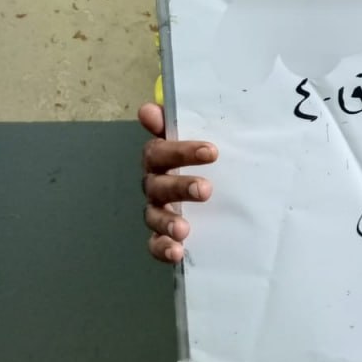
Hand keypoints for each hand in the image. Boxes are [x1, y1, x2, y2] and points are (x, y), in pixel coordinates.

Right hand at [138, 102, 217, 263]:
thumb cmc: (199, 160)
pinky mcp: (162, 236)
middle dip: (181, 187)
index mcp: (160, 160)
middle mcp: (155, 185)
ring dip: (167, 222)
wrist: (213, 194)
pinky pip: (155, 244)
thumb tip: (148, 110)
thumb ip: (174, 124)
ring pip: (154, 216)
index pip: (161, 151)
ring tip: (184, 229)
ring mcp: (156, 211)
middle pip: (158, 185)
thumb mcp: (195, 141)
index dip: (182, 151)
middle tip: (206, 189)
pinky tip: (177, 251)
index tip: (211, 152)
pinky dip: (163, 248)